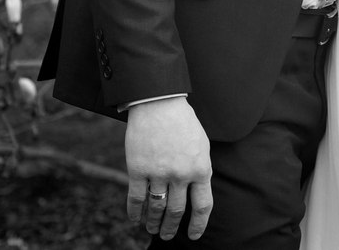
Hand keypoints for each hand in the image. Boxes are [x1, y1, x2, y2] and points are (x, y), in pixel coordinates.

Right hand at [125, 97, 212, 240]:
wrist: (158, 103)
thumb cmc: (183, 123)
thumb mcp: (201, 145)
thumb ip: (200, 169)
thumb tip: (197, 193)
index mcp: (201, 169)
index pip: (202, 206)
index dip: (198, 224)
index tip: (193, 235)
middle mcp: (181, 175)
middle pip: (177, 211)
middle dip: (172, 227)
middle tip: (167, 236)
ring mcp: (158, 173)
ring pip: (157, 208)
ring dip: (154, 223)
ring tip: (152, 230)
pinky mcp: (138, 169)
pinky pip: (136, 198)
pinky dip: (135, 212)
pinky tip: (135, 219)